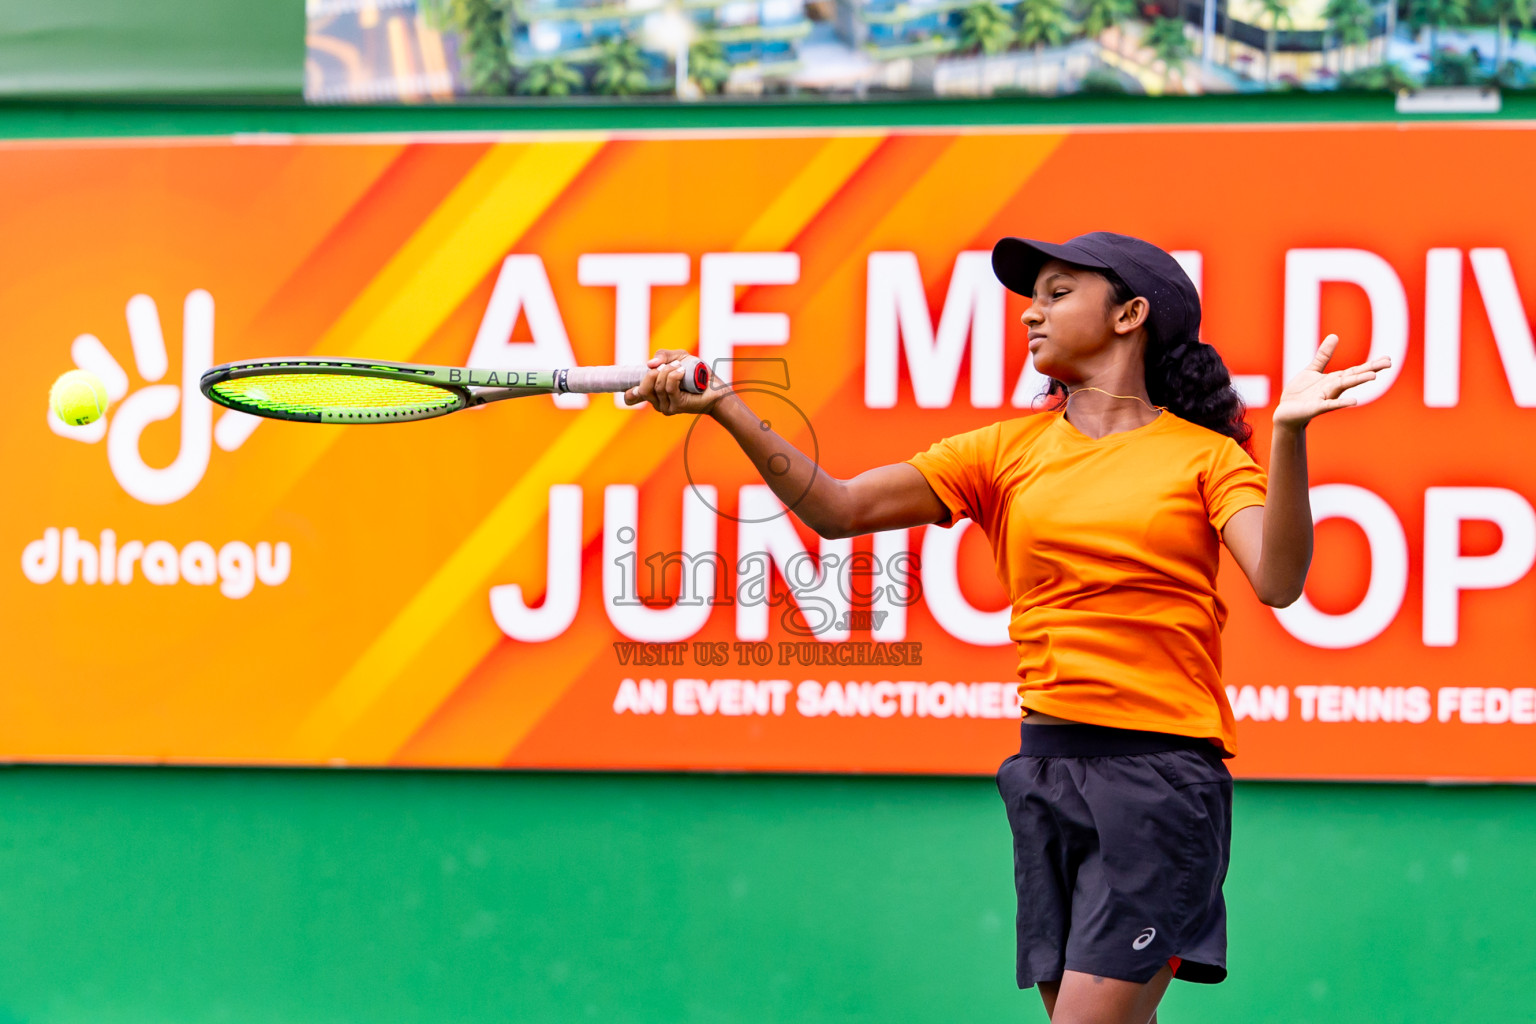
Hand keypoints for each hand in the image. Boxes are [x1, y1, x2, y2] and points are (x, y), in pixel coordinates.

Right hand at [622, 349, 724, 416]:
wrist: (715, 386)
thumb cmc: (696, 372)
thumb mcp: (677, 357)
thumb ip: (662, 356)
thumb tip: (650, 365)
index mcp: (652, 391)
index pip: (630, 398)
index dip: (628, 392)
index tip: (632, 384)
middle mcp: (656, 402)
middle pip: (642, 389)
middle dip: (653, 374)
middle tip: (669, 365)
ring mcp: (665, 406)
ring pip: (657, 387)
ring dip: (668, 372)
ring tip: (681, 368)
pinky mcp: (676, 406)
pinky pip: (669, 388)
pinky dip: (674, 376)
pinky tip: (682, 372)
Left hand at [1272, 334, 1390, 430]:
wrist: (1286, 412)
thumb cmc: (1301, 393)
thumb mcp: (1312, 370)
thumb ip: (1324, 355)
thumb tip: (1335, 336)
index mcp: (1334, 380)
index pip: (1356, 370)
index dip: (1371, 364)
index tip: (1388, 359)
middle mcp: (1334, 389)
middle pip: (1354, 377)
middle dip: (1370, 370)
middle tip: (1389, 364)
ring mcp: (1326, 398)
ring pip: (1343, 387)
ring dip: (1358, 381)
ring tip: (1373, 376)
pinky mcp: (1315, 407)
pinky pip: (1329, 405)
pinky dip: (1340, 403)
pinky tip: (1353, 401)